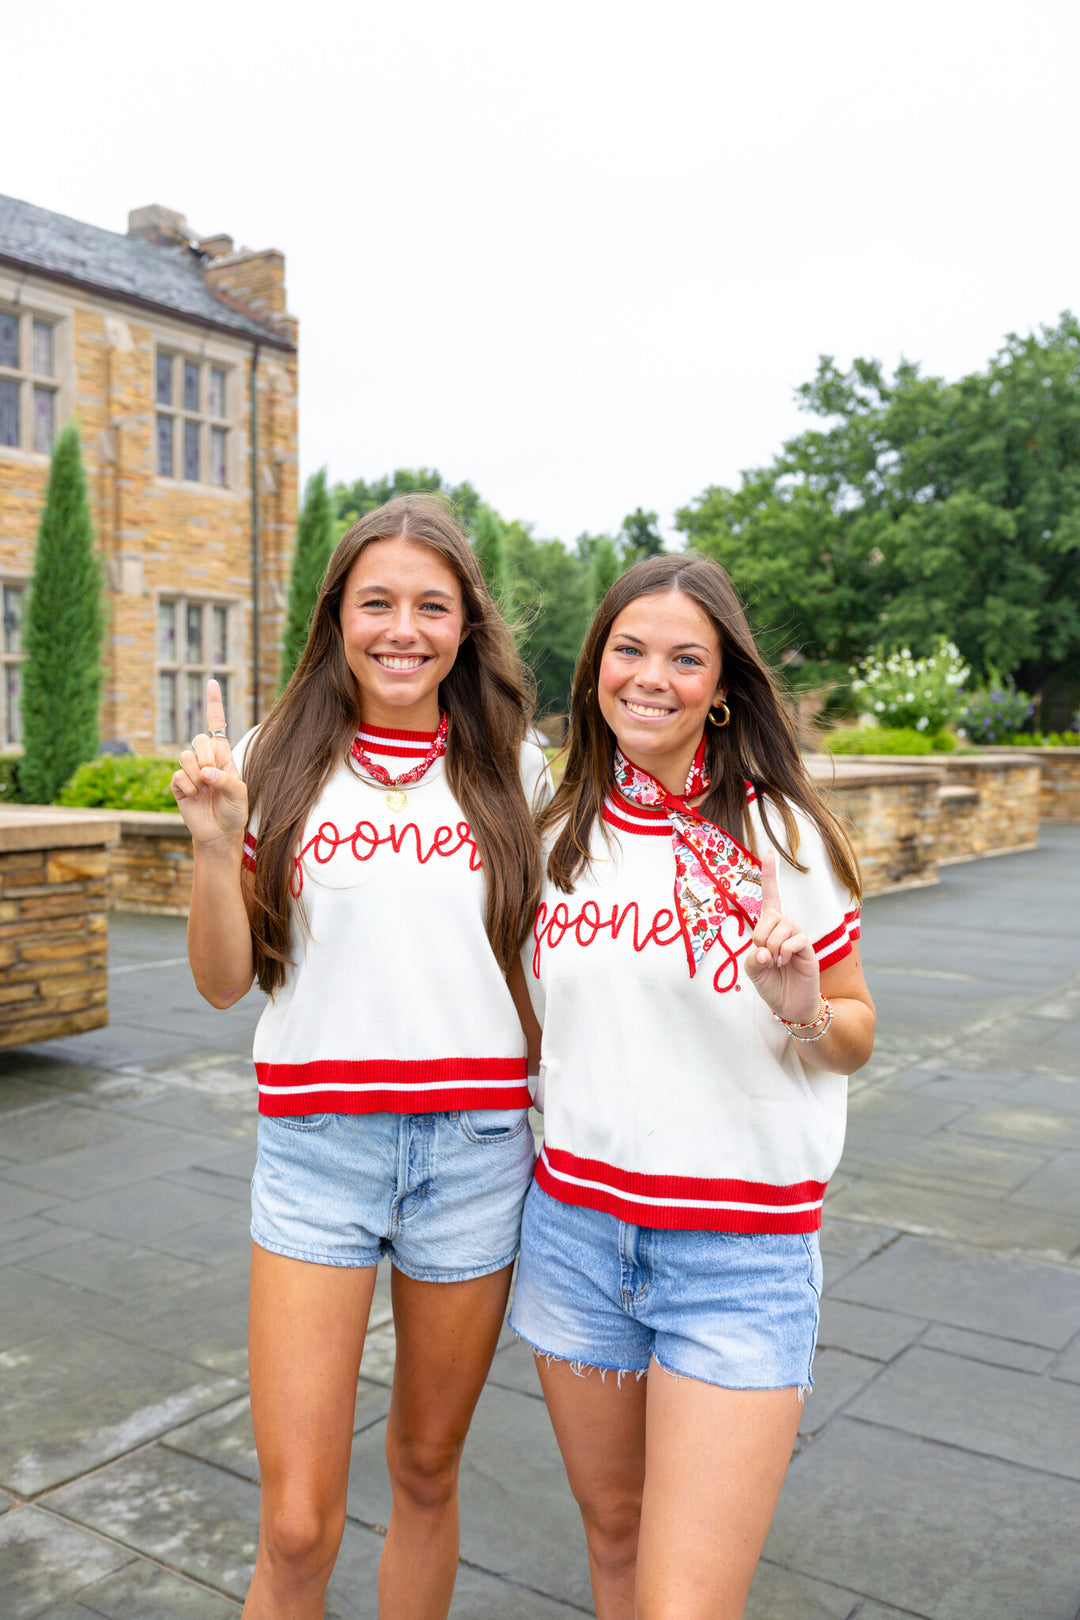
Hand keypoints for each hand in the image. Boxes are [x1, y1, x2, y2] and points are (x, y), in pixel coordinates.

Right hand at [170, 679, 247, 845]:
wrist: (219, 833)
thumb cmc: (234, 811)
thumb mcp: (239, 795)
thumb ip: (226, 781)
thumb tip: (205, 772)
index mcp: (223, 755)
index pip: (217, 724)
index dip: (213, 703)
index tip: (212, 681)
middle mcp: (206, 759)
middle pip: (198, 739)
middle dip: (205, 757)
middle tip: (212, 777)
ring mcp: (190, 771)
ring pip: (184, 756)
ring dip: (196, 775)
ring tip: (205, 791)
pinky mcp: (178, 784)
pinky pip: (177, 776)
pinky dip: (187, 788)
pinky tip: (195, 797)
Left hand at [742, 849, 819, 1023]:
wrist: (790, 1007)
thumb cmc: (772, 986)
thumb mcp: (753, 972)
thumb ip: (753, 958)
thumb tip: (763, 950)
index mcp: (770, 929)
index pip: (771, 898)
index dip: (770, 876)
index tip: (769, 853)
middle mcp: (785, 929)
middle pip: (771, 916)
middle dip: (761, 936)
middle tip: (764, 957)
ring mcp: (798, 938)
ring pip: (783, 926)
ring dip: (773, 946)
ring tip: (776, 963)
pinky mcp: (808, 949)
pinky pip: (796, 939)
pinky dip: (785, 951)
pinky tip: (784, 962)